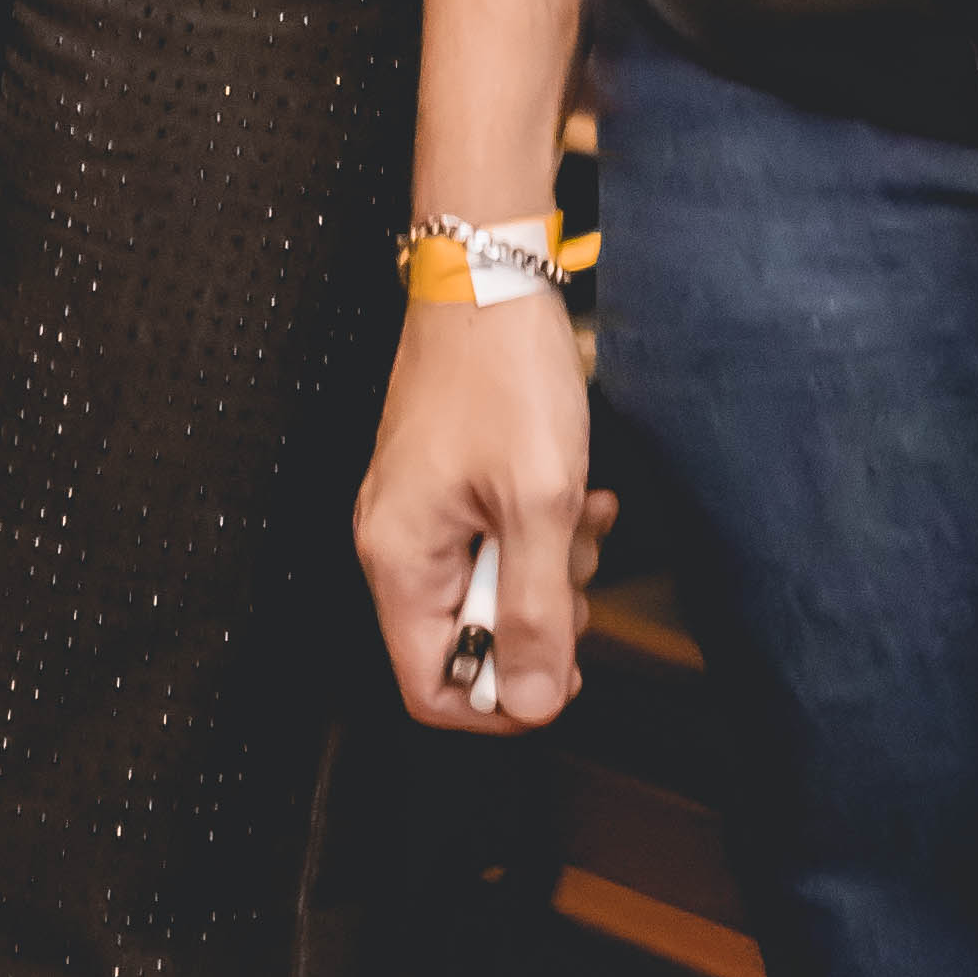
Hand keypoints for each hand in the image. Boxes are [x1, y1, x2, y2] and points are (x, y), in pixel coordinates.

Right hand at [355, 290, 614, 732]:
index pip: (429, 688)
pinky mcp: (446, 483)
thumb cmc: (501, 369)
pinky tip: (578, 497)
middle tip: (574, 575)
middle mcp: (395, 540)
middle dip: (536, 620)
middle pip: (464, 640)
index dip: (499, 698)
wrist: (491, 273)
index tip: (557, 670)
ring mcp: (420, 510)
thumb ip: (537, 610)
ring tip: (582, 519)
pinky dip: (542, 531)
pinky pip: (493, 541)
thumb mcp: (540, 501)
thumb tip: (533, 702)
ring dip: (549, 570)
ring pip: (489, 590)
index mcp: (399, 557)